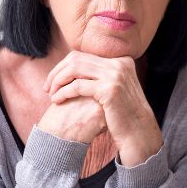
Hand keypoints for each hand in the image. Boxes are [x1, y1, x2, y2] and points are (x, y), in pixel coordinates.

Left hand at [44, 51, 161, 165]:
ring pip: (75, 69)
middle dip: (57, 72)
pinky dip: (63, 92)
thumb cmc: (123, 113)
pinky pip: (77, 86)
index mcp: (121, 60)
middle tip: (47, 87)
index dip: (64, 66)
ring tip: (50, 94)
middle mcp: (119, 64)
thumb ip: (100, 76)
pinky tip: (57, 100)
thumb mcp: (115, 88)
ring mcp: (115, 75)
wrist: (138, 132)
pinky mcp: (109, 89)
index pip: (83, 55)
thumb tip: (74, 67)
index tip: (54, 80)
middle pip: (76, 59)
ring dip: (58, 81)